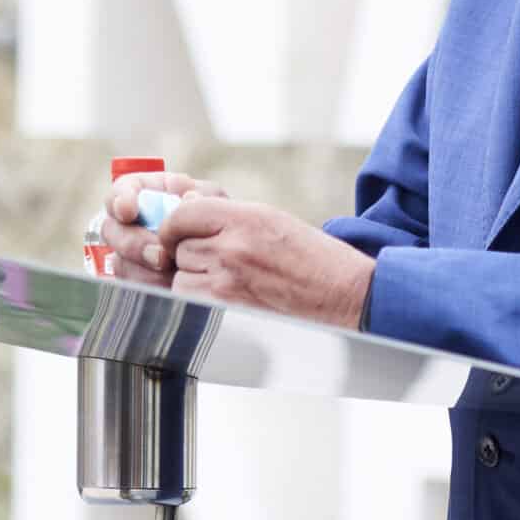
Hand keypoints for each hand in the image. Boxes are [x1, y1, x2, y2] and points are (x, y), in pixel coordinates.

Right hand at [98, 172, 228, 286]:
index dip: (119, 200)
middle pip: (111, 230)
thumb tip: (187, 198)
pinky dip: (150, 286)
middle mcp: (132, 223)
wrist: (224, 253)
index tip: (128, 211)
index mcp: (146, 194)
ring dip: (143, 269)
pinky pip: (131, 287)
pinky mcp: (138, 280)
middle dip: (133, 244)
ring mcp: (132, 254)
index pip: (119, 192)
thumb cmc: (216, 218)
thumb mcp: (213, 200)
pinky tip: (170, 284)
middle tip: (160, 255)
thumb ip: (200, 196)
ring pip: (119, 262)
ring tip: (172, 271)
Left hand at [159, 199, 375, 328]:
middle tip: (216, 259)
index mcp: (245, 218)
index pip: (183, 214)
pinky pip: (189, 302)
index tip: (178, 231)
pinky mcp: (226, 311)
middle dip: (189, 253)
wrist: (344, 295)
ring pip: (180, 277)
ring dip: (193, 278)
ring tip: (226, 280)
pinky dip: (198, 301)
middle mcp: (232, 247)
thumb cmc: (313, 258)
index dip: (175, 224)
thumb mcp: (272, 219)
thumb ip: (226, 214)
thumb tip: (186, 208)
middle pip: (179, 246)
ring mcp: (227, 282)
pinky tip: (225, 298)